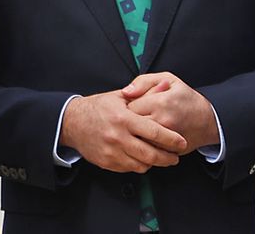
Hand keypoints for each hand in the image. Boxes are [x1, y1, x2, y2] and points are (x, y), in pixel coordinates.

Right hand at [59, 89, 187, 173]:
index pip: (154, 132)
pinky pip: (130, 168)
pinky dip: (139, 165)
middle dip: (167, 158)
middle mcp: (118, 137)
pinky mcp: (107, 162)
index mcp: (124, 118)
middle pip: (151, 154)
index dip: (171, 139)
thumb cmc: (98, 107)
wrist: (72, 122)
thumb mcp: (121, 96)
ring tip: (160, 157)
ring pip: (142, 165)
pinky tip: (142, 157)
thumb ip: (145, 93)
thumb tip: (165, 86)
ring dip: (154, 163)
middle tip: (175, 157)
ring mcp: (112, 151)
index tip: (181, 142)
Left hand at [121, 72, 218, 152]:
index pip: (130, 107)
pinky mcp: (170, 151)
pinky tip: (149, 137)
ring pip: (138, 140)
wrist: (208, 119)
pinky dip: (146, 145)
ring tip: (141, 127)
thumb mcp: (167, 79)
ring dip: (136, 134)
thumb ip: (143, 82)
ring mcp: (167, 139)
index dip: (128, 106)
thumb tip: (126, 92)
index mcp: (161, 102)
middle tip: (136, 116)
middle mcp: (163, 122)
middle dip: (130, 122)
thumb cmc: (186, 97)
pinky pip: (149, 150)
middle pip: (132, 125)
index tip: (133, 104)